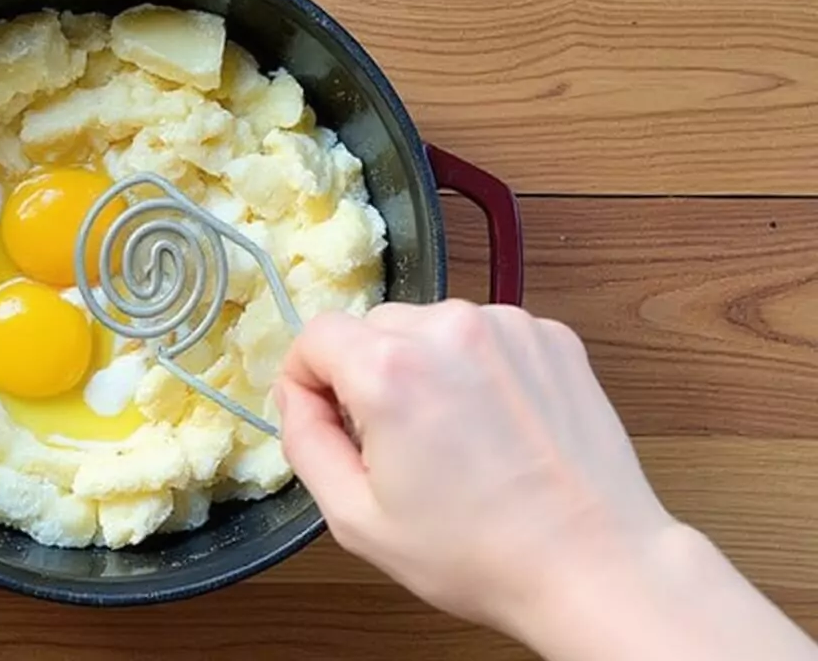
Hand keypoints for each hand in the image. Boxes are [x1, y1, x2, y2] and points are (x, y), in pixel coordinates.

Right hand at [277, 301, 817, 660]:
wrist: (594, 565)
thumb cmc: (475, 553)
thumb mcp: (356, 517)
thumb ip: (305, 441)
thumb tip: (296, 394)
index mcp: (390, 370)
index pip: (315, 335)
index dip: (307, 380)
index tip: (329, 423)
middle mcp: (449, 328)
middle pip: (371, 328)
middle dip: (366, 376)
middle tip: (396, 444)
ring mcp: (508, 326)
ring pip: (428, 329)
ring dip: (423, 368)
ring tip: (455, 438)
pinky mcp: (552, 336)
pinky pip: (483, 336)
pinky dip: (476, 369)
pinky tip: (496, 425)